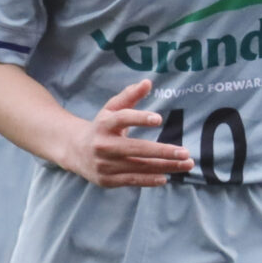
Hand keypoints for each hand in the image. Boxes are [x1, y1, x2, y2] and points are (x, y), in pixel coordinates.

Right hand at [67, 80, 192, 187]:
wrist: (75, 151)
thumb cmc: (101, 127)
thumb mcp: (111, 109)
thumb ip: (129, 96)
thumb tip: (148, 82)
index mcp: (104, 124)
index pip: (122, 119)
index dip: (139, 118)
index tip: (159, 119)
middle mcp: (103, 145)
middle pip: (136, 148)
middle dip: (163, 151)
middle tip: (186, 152)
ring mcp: (104, 164)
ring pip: (139, 166)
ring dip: (165, 167)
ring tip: (186, 164)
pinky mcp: (107, 180)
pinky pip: (132, 180)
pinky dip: (149, 180)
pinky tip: (166, 177)